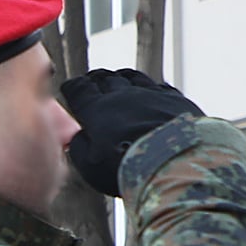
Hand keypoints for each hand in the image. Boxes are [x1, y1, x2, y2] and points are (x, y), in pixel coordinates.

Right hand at [60, 68, 203, 197]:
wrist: (174, 162)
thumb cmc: (127, 167)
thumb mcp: (90, 165)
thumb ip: (79, 146)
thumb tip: (78, 137)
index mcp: (97, 109)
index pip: (80, 89)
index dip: (73, 87)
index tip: (71, 87)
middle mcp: (123, 96)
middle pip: (106, 79)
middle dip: (96, 80)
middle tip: (92, 82)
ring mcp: (150, 95)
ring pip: (132, 78)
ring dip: (122, 78)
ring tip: (118, 79)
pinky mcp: (174, 100)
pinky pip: (159, 85)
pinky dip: (150, 86)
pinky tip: (150, 90)